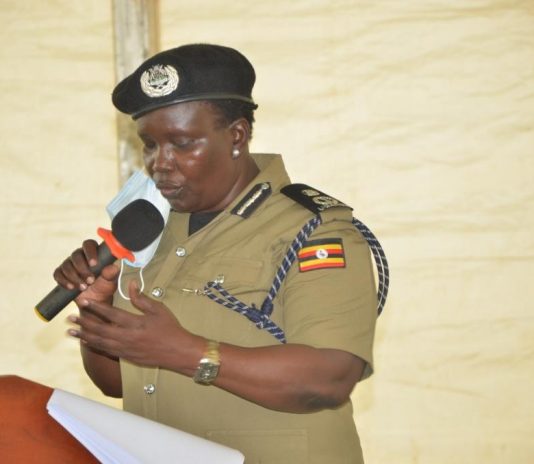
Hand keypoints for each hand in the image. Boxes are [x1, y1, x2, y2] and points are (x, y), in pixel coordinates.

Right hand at [54, 239, 118, 304]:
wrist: (96, 298)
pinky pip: (58, 274)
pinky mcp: (61, 274)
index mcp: (93, 252)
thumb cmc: (105, 285)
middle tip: (90, 280)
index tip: (94, 264)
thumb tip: (113, 268)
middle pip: (76, 255)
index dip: (90, 252)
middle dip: (82, 269)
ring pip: (66, 265)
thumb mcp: (111, 280)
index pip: (89, 244)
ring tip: (84, 287)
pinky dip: (64, 281)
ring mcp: (69, 264)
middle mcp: (80, 256)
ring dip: (74, 277)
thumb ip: (111, 273)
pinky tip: (72, 287)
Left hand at [68, 280, 202, 370]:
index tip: (84, 302)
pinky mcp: (126, 356)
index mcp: (135, 323)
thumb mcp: (158, 310)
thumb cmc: (171, 329)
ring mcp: (125, 348)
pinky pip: (106, 350)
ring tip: (71, 332)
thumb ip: (141, 298)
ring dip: (84, 336)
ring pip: (99, 342)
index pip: (110, 314)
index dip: (95, 307)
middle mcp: (127, 337)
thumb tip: (131, 284)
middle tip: (70, 318)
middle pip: (100, 329)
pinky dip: (94, 345)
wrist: (178, 352)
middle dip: (84, 323)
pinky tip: (87, 342)